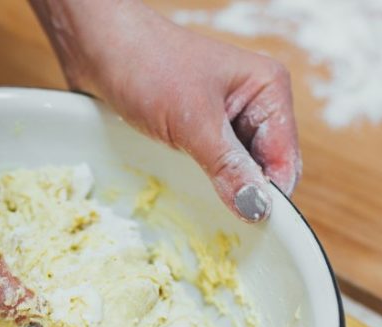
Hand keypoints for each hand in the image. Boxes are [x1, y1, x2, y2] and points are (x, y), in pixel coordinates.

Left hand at [32, 0, 300, 221]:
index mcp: (268, 89)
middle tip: (223, 222)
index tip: (252, 227)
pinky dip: (204, 181)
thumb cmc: (146, 65)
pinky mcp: (198, 128)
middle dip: (246, 193)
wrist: (97, 45)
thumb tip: (257, 208)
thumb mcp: (192, 121)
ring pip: (237, 170)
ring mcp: (226, 116)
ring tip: (201, 202)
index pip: (285, 158)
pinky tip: (188, 190)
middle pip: (264, 168)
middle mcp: (253, 102)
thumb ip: (227, 166)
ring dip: (222, 189)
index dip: (270, 195)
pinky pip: (212, 166)